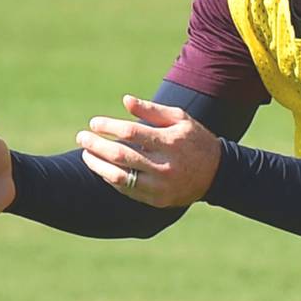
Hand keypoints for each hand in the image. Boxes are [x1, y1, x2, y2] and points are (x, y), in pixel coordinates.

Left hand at [76, 95, 220, 207]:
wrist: (218, 174)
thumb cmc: (194, 139)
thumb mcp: (179, 119)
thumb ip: (151, 110)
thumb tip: (125, 100)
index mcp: (170, 142)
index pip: (130, 133)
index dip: (108, 127)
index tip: (94, 123)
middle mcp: (165, 166)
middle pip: (120, 155)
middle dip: (96, 145)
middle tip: (81, 138)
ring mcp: (161, 186)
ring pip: (119, 177)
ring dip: (97, 165)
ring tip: (86, 154)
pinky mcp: (157, 200)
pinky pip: (127, 190)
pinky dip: (110, 179)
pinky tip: (101, 168)